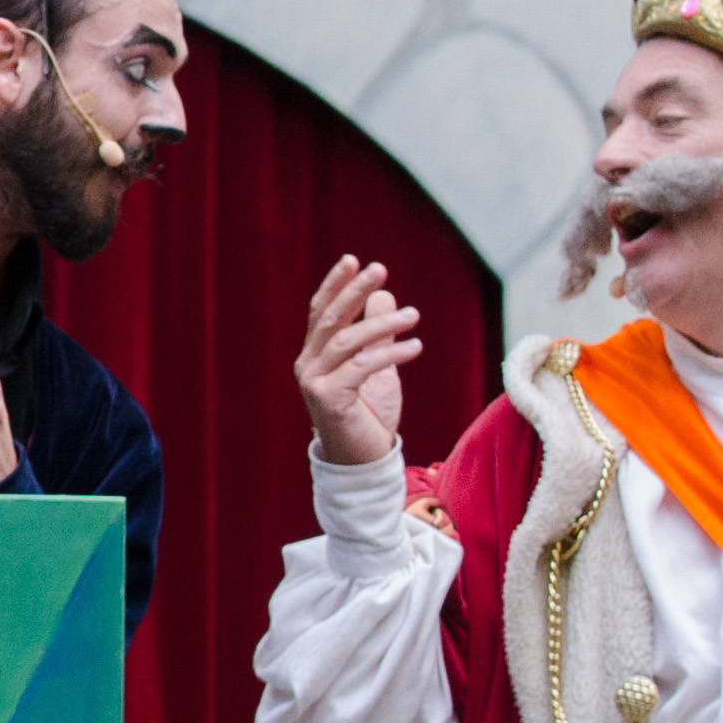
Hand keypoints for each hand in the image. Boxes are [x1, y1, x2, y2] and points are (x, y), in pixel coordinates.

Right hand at [296, 254, 420, 467]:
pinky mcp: (329, 399)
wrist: (361, 462)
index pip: (321, 311)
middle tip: (379, 269)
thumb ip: (377, 334)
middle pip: (330, 319)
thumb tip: (383, 295)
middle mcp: (307, 365)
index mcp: (314, 355)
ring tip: (414, 314)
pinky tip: (415, 347)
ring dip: (382, 324)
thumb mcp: (377, 367)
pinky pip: (362, 368)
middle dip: (354, 291)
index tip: (353, 260)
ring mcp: (314, 382)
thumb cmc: (368, 415)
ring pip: (347, 341)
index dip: (335, 285)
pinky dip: (390, 354)